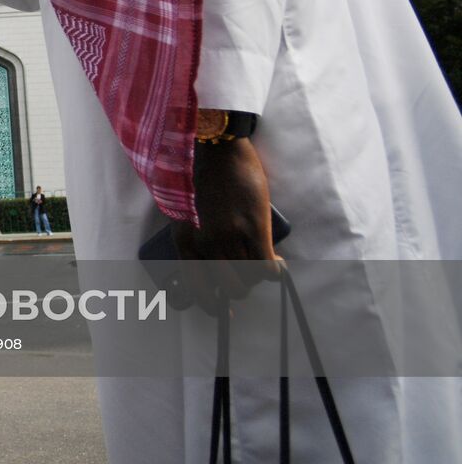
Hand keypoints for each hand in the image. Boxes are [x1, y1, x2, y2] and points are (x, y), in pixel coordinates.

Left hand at [172, 138, 279, 311]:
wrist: (215, 149)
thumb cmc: (201, 179)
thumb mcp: (186, 213)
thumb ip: (196, 240)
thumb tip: (213, 268)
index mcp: (185, 241)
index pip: (196, 288)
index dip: (211, 306)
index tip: (224, 314)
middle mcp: (205, 244)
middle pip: (230, 288)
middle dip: (243, 287)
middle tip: (250, 273)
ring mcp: (229, 236)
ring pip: (250, 278)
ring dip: (260, 276)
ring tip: (264, 262)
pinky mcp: (252, 227)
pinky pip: (266, 266)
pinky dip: (275, 271)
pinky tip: (278, 265)